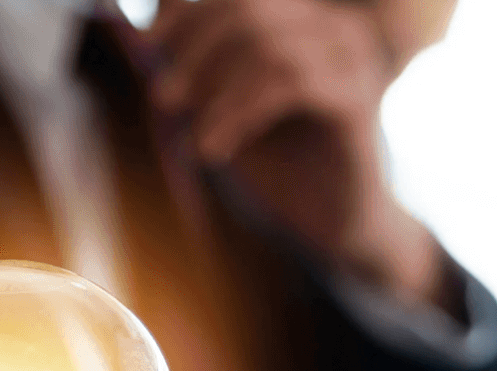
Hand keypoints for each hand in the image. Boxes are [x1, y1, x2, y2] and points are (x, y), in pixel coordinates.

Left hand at [150, 0, 447, 306]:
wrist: (339, 224)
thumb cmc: (284, 166)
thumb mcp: (227, 108)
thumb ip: (196, 67)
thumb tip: (140, 28)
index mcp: (307, 20)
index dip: (187, 11)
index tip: (148, 42)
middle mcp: (336, 28)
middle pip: (249, 9)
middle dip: (195, 51)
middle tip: (165, 97)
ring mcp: (352, 61)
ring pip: (267, 47)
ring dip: (216, 92)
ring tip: (192, 136)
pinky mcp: (356, 102)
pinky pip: (288, 86)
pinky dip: (239, 115)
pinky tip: (215, 150)